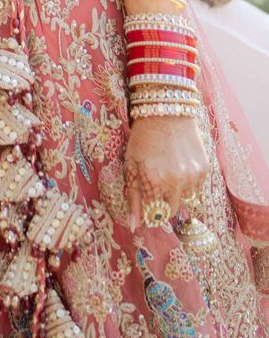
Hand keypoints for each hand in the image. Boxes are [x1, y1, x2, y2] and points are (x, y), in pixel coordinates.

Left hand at [123, 114, 209, 229]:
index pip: (153, 215)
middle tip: (156, 187)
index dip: (148, 211)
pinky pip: (197, 189)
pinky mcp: (205, 170)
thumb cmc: (144, 137)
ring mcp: (192, 176)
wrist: (168, 111)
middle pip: (170, 211)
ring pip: (185, 201)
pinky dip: (188, 184)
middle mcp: (175, 182)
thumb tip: (133, 226)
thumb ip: (133, 197)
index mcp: (153, 180)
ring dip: (176, 193)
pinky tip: (179, 166)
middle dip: (162, 204)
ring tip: (167, 171)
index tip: (146, 205)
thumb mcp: (131, 163)